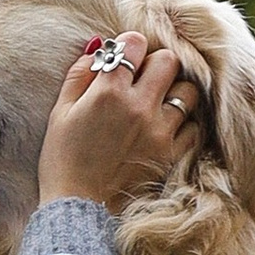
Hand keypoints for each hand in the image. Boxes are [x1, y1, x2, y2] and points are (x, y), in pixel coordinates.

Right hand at [38, 31, 198, 211]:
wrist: (79, 210)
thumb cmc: (63, 161)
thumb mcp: (60, 112)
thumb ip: (79, 75)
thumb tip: (98, 50)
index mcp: (108, 92)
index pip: (134, 44)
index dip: (129, 45)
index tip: (124, 56)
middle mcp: (139, 106)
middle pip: (169, 61)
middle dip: (156, 63)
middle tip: (144, 77)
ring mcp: (159, 131)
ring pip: (188, 92)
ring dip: (175, 91)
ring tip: (160, 102)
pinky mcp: (171, 155)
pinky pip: (193, 127)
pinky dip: (184, 124)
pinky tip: (167, 127)